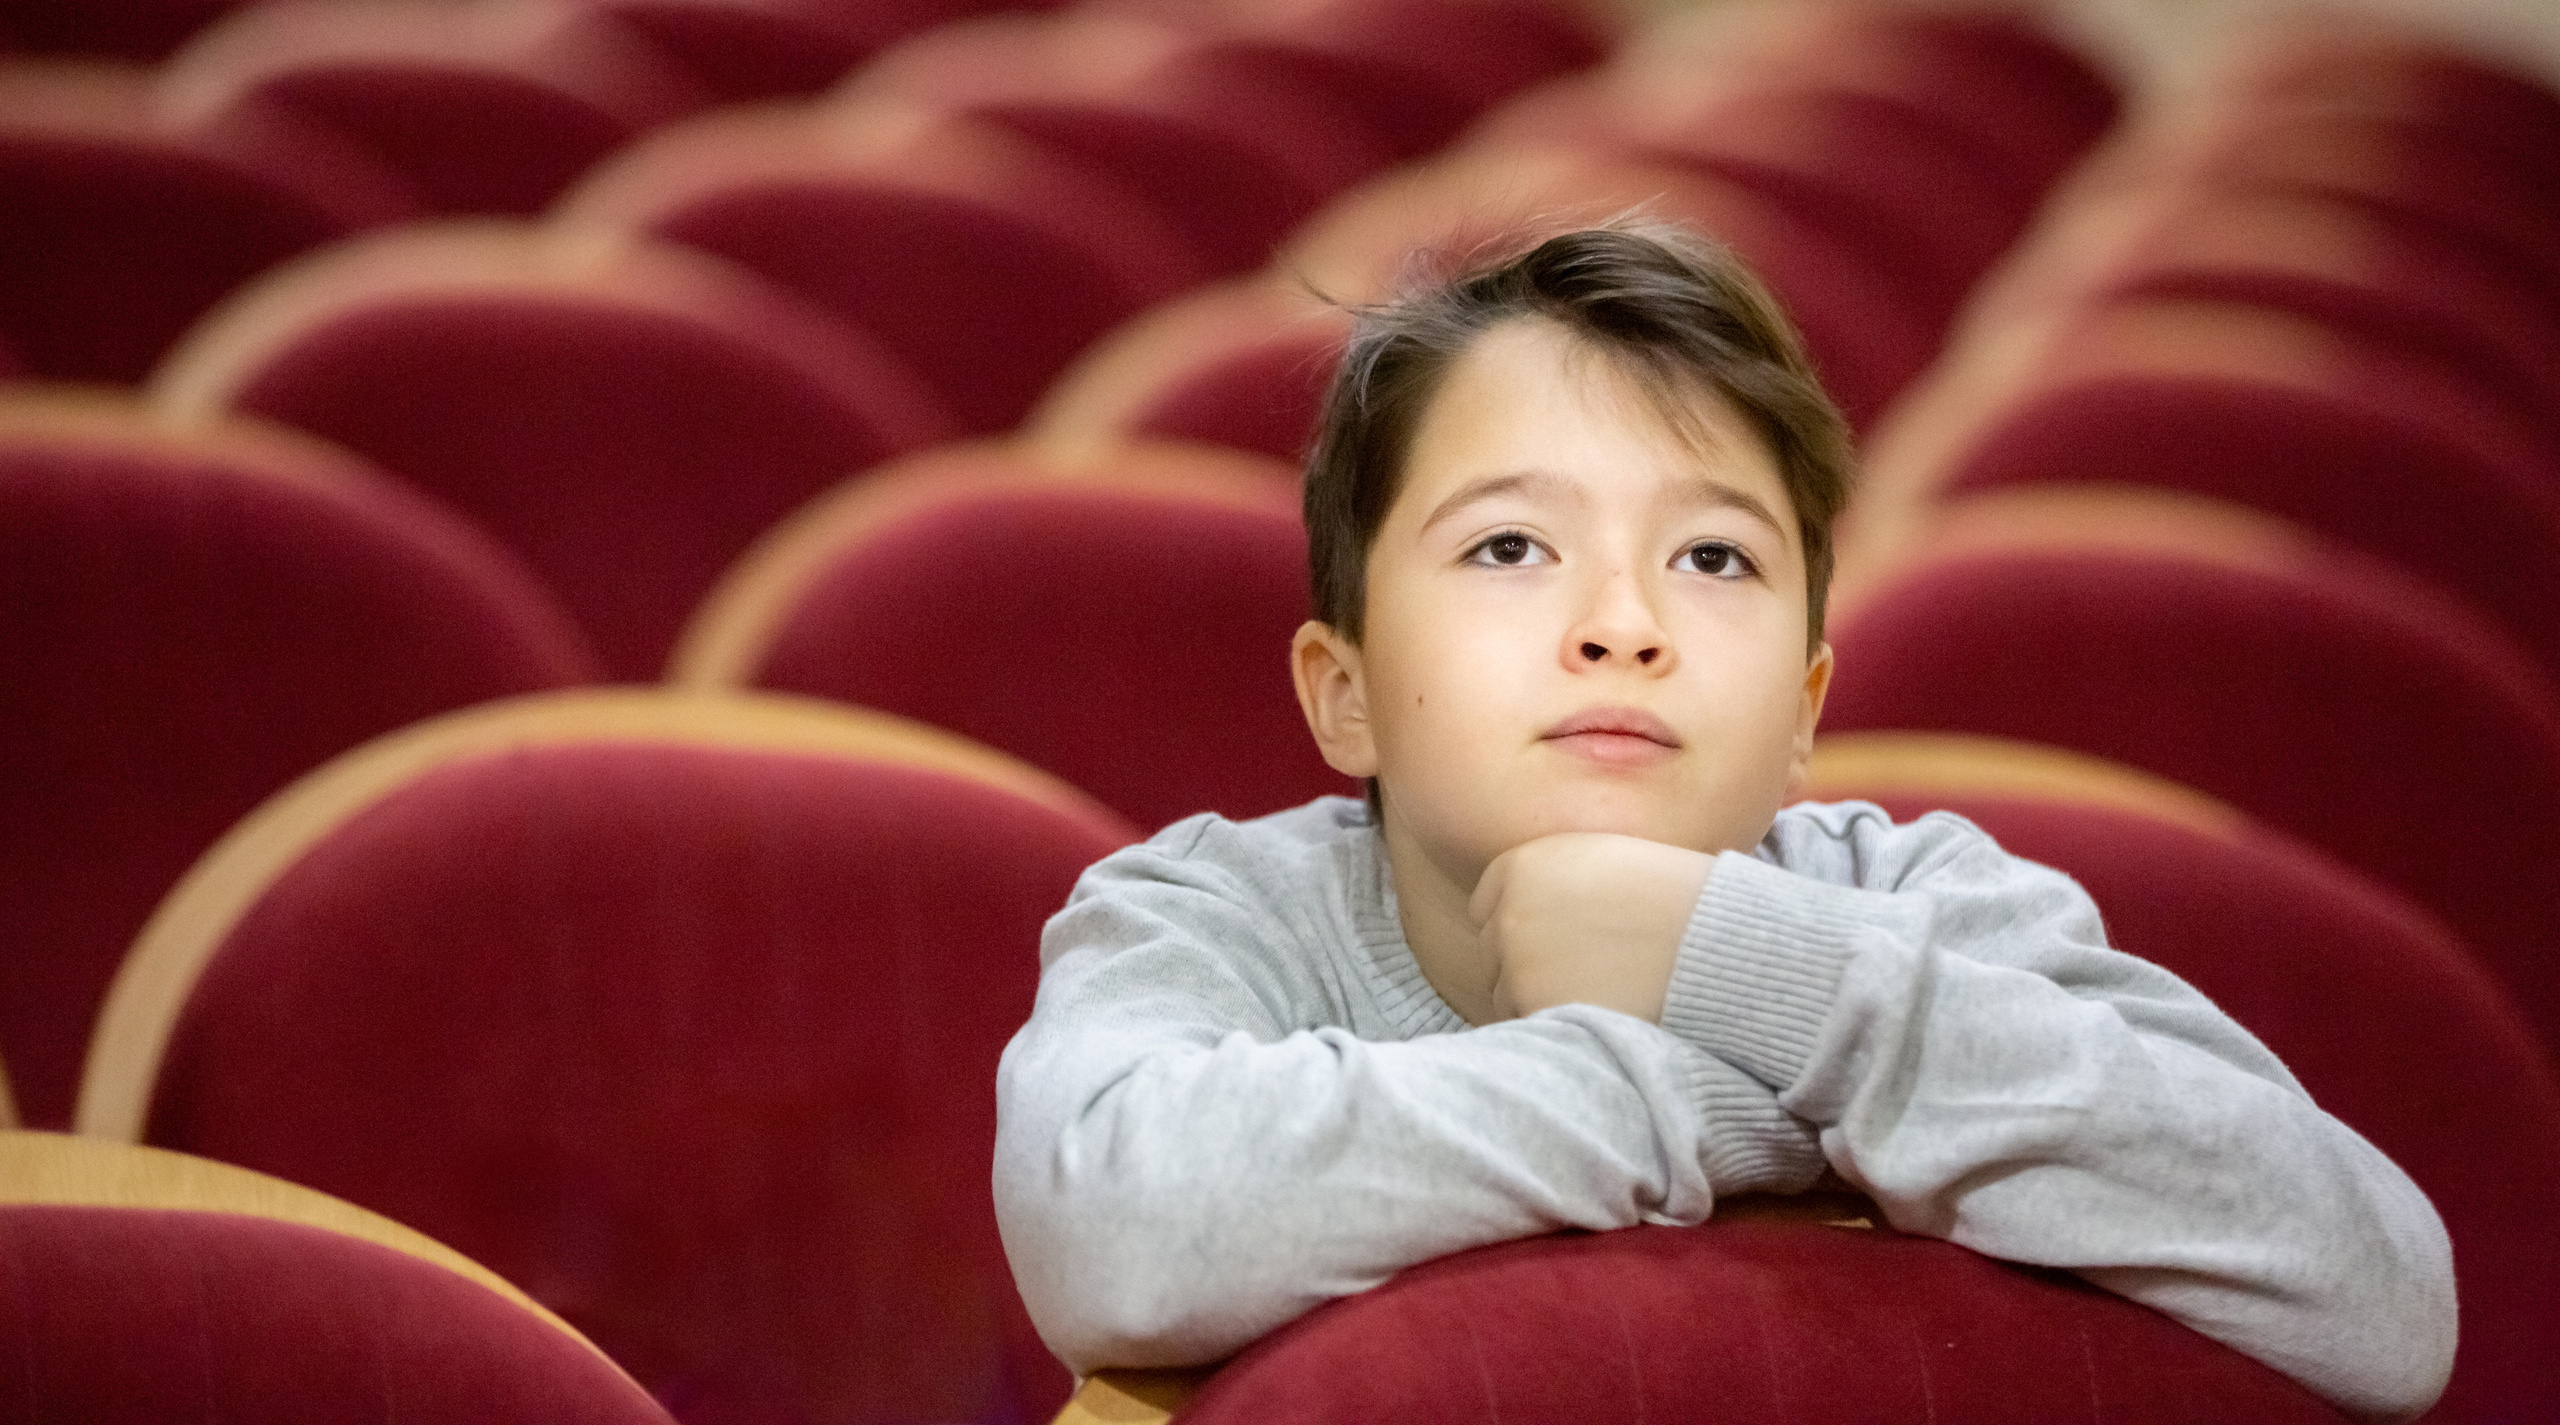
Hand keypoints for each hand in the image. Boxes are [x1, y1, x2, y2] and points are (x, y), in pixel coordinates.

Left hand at [1468, 832, 1713, 1022]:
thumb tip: (1526, 908)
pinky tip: (1603, 1010)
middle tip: (1587, 969)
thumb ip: (1554, 877)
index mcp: (1521, 864)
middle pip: (1493, 953)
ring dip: (1540, 998)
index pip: (1487, 905)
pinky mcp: (1538, 1011)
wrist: (1719, 943)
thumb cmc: (1678, 897)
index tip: (1556, 937)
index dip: (1523, 924)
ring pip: (1507, 994)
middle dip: (1528, 963)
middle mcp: (1508, 912)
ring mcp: (1518, 965)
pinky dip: (1559, 1026)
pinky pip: (1531, 1025)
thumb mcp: (1604, 857)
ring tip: (1601, 989)